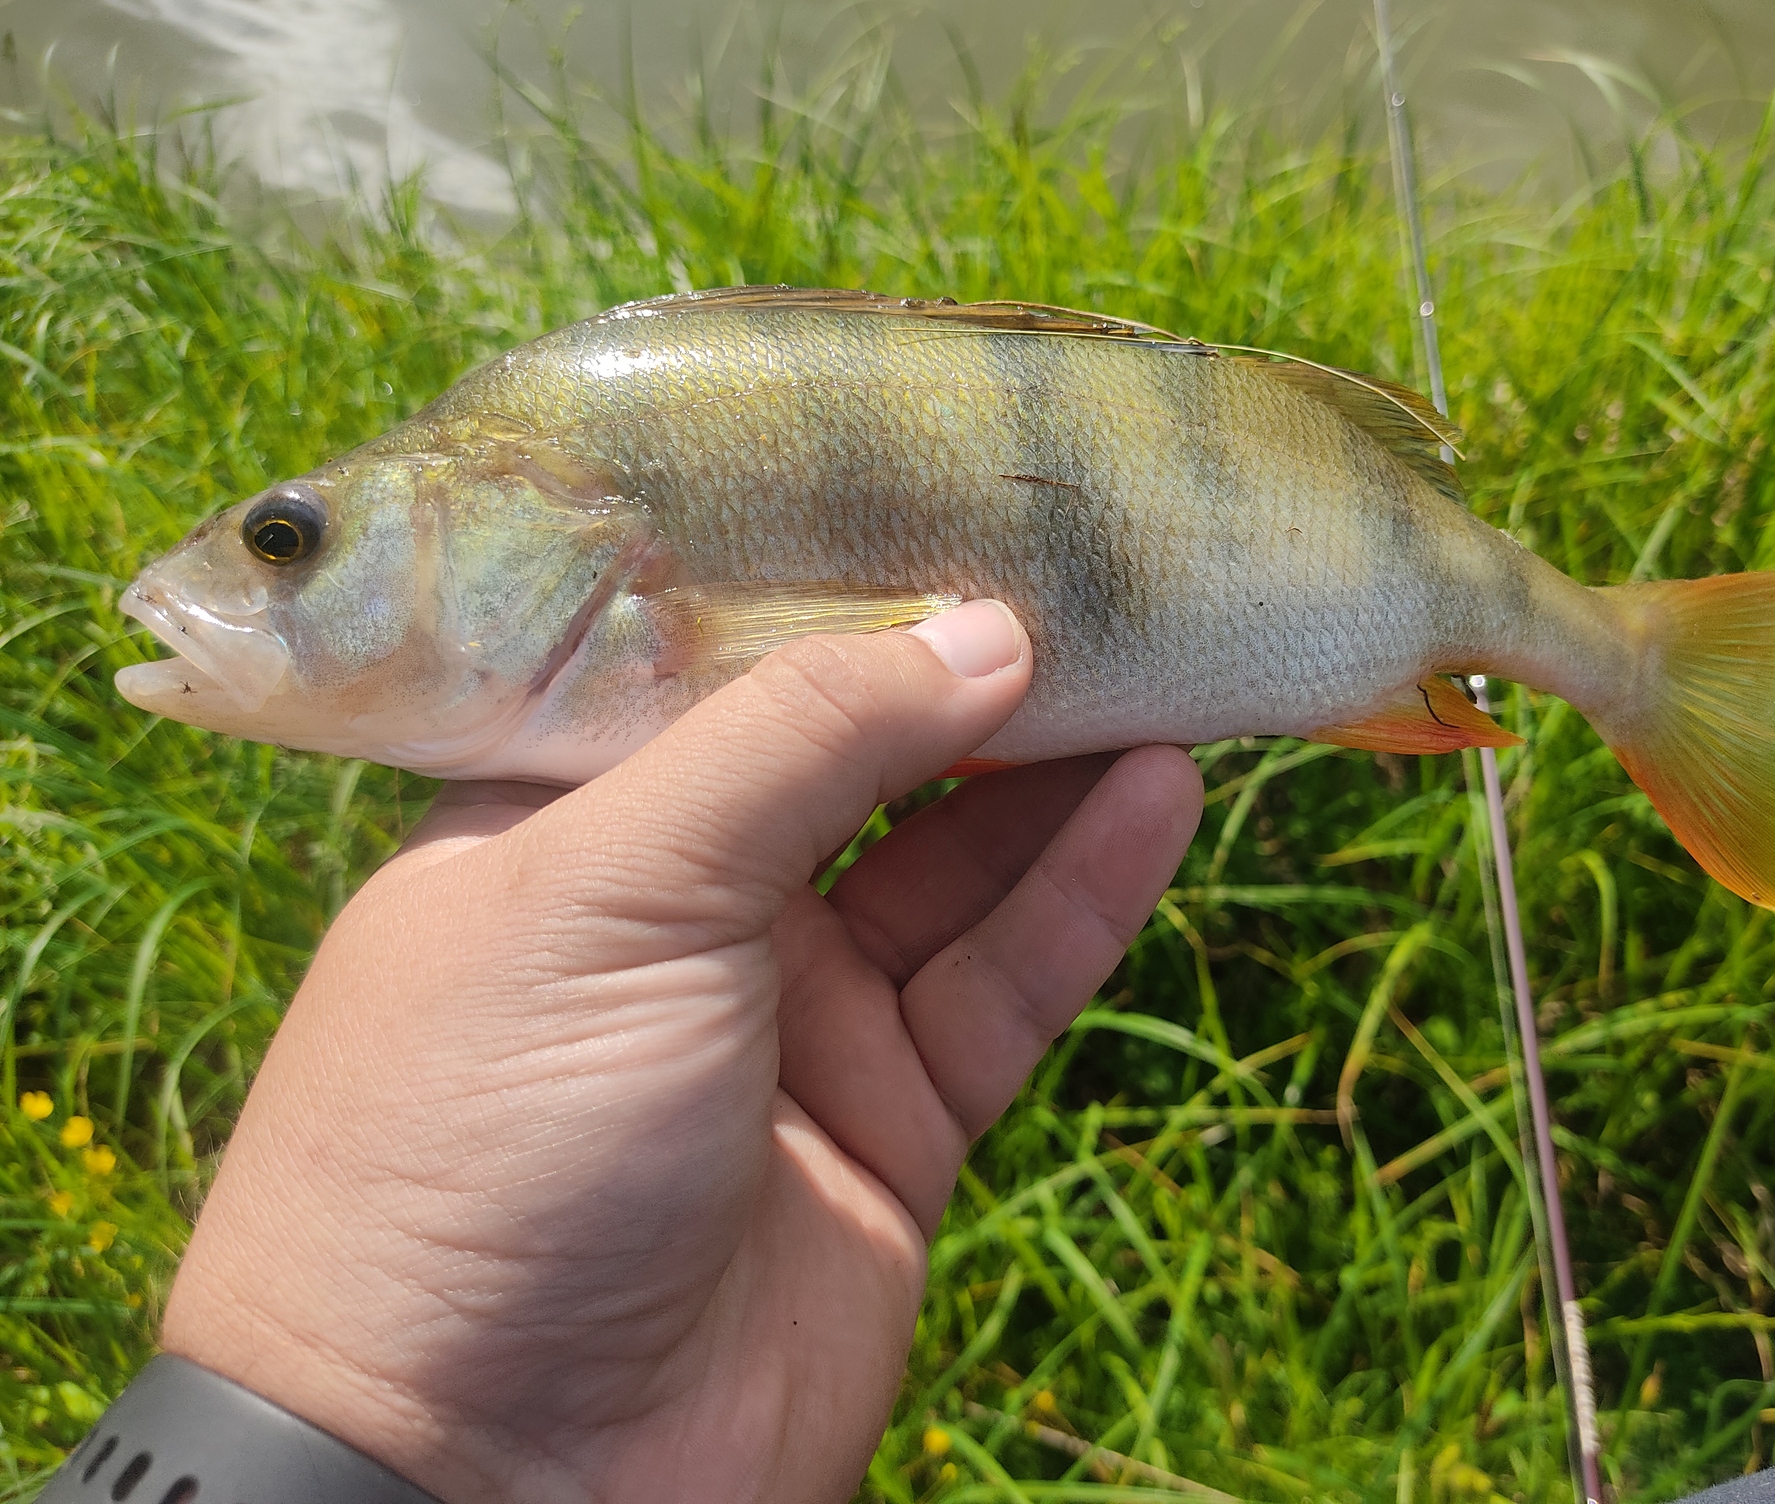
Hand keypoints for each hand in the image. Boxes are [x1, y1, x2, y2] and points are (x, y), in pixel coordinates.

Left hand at [156, 601, 1202, 1503]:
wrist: (488, 1480)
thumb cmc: (484, 1137)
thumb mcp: (610, 886)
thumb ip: (799, 739)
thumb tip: (981, 629)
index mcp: (558, 823)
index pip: (712, 662)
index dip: (833, 583)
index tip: (955, 496)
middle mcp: (673, 909)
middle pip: (851, 757)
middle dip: (967, 672)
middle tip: (1098, 572)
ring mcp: (786, 1020)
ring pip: (950, 862)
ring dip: (1053, 768)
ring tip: (1164, 656)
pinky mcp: (885, 1126)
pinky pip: (1001, 983)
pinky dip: (1081, 891)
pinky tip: (1159, 793)